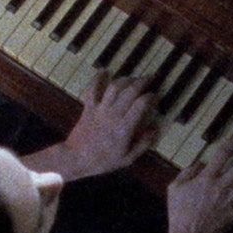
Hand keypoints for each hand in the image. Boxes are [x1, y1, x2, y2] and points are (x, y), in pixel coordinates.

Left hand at [31, 75, 156, 180]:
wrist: (76, 158)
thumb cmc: (103, 161)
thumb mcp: (127, 158)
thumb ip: (143, 143)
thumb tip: (154, 129)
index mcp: (125, 127)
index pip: (141, 104)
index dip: (151, 97)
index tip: (156, 96)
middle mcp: (113, 114)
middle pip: (130, 91)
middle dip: (142, 82)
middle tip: (150, 78)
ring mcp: (100, 109)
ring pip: (114, 87)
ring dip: (125, 79)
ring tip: (133, 78)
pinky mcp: (89, 107)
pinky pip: (92, 89)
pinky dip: (98, 78)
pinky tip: (104, 71)